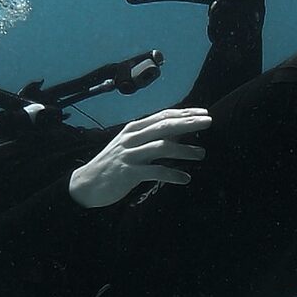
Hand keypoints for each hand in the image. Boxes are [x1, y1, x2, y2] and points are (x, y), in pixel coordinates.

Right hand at [67, 108, 210, 208]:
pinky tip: (185, 178)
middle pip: (165, 126)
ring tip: (201, 154)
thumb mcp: (130, 146)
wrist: (86, 183)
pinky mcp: (128, 172)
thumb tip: (179, 135)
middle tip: (209, 122)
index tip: (204, 113)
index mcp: (134, 129)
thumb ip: (151, 139)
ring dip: (184, 150)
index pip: (163, 116)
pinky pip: (155, 172)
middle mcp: (132, 138)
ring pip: (162, 147)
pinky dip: (172, 174)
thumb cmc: (113, 165)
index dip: (185, 113)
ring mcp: (129, 155)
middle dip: (189, 123)